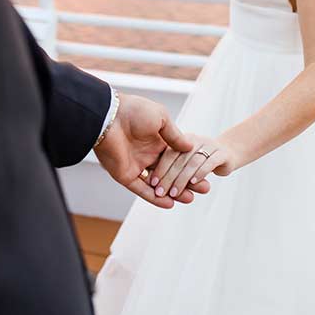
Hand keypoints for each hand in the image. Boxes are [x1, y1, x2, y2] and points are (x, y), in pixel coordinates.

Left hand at [94, 94, 210, 208]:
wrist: (109, 116)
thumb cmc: (134, 111)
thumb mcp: (160, 118)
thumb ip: (174, 135)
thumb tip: (190, 147)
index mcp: (156, 140)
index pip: (176, 159)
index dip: (190, 168)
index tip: (205, 175)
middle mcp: (147, 154)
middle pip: (170, 173)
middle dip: (186, 182)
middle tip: (204, 190)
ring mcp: (136, 166)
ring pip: (158, 184)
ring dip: (173, 193)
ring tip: (190, 199)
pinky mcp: (125, 175)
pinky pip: (142, 189)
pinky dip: (155, 198)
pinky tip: (170, 203)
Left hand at [148, 133, 237, 199]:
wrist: (230, 152)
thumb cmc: (204, 160)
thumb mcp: (187, 159)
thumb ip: (174, 165)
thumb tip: (155, 182)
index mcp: (184, 140)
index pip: (169, 153)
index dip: (161, 169)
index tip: (153, 184)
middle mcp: (195, 141)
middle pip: (179, 160)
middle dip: (169, 178)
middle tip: (161, 192)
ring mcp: (210, 145)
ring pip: (192, 162)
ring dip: (182, 179)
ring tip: (174, 193)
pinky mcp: (222, 154)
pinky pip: (209, 162)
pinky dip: (200, 172)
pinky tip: (194, 182)